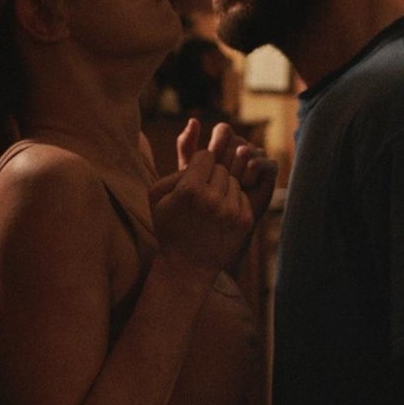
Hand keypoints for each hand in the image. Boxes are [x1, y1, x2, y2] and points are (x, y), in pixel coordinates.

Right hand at [148, 148, 249, 276]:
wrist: (187, 266)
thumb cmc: (169, 226)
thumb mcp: (157, 195)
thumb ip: (175, 166)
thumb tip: (200, 138)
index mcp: (190, 189)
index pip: (205, 156)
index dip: (198, 166)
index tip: (193, 180)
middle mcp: (213, 199)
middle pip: (222, 168)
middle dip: (212, 177)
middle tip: (201, 195)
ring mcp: (232, 211)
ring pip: (234, 181)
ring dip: (224, 189)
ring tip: (210, 208)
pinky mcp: (246, 221)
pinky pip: (243, 196)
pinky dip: (234, 202)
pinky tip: (220, 217)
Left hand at [177, 119, 277, 221]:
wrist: (218, 226)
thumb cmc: (200, 199)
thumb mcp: (188, 172)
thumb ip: (188, 147)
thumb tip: (194, 120)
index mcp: (222, 145)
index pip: (224, 130)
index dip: (218, 142)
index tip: (212, 159)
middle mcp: (241, 149)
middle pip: (238, 140)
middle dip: (228, 159)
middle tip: (221, 176)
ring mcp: (256, 159)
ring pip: (251, 150)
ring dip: (239, 167)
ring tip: (231, 183)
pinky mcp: (269, 172)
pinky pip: (266, 163)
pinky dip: (256, 167)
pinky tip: (245, 178)